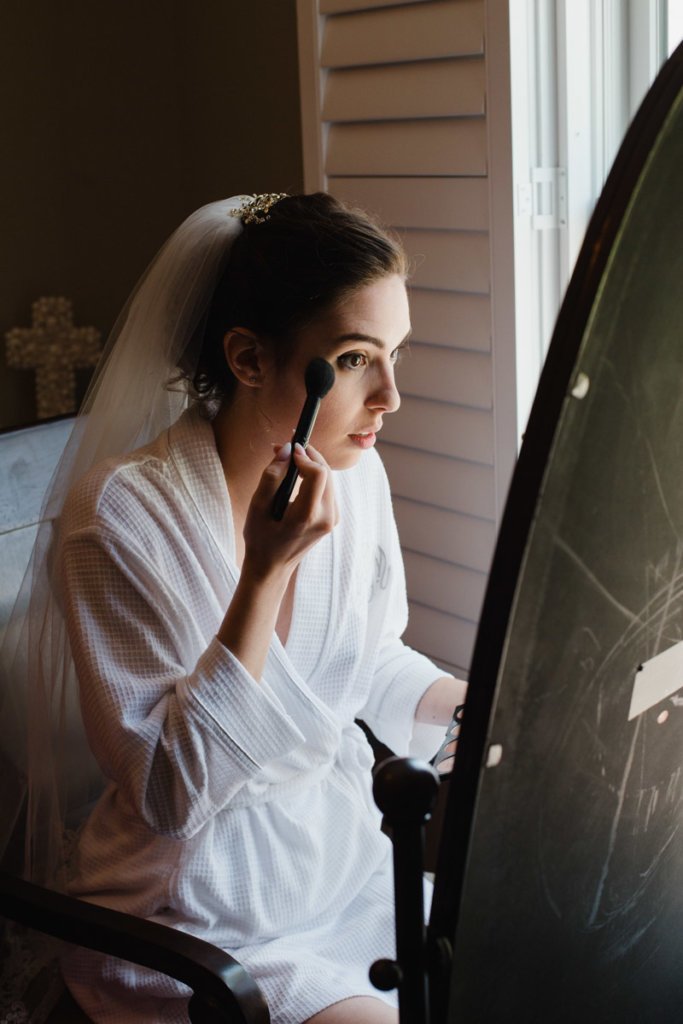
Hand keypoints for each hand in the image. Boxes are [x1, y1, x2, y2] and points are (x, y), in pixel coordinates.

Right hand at [242, 442, 338, 582]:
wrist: (272, 567)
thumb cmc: (261, 538)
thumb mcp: (258, 506)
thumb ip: (272, 475)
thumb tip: (285, 449)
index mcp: (307, 516)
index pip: (318, 474)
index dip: (305, 456)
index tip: (288, 448)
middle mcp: (326, 517)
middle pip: (326, 472)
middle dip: (307, 456)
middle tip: (284, 448)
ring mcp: (332, 519)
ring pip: (328, 478)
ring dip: (310, 465)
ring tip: (287, 461)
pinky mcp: (332, 518)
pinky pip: (327, 488)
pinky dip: (314, 477)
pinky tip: (296, 476)